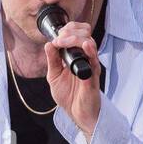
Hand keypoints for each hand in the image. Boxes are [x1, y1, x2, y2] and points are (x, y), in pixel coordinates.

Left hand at [45, 20, 100, 137]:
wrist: (76, 113)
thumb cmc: (69, 95)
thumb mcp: (54, 76)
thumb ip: (52, 60)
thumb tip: (48, 44)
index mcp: (75, 56)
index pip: (76, 34)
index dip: (68, 30)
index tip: (57, 36)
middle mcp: (84, 58)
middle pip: (85, 34)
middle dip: (71, 31)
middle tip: (60, 39)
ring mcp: (90, 66)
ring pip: (89, 43)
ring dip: (75, 39)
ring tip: (64, 42)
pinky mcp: (94, 76)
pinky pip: (94, 61)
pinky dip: (90, 51)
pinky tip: (85, 46)